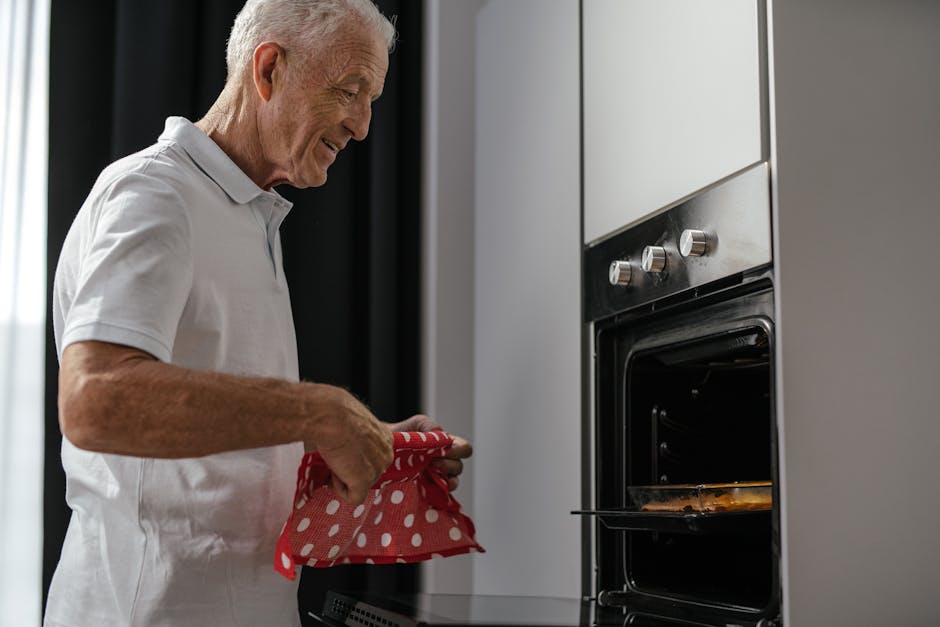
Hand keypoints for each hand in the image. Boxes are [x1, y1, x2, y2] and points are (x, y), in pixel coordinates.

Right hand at [307, 386, 393, 504]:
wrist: (329, 416)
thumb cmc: (334, 413)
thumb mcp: (350, 423)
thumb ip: (355, 438)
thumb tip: (342, 449)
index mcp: (385, 437)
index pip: (374, 457)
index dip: (356, 458)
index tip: (343, 451)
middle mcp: (386, 453)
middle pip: (369, 473)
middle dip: (350, 469)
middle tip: (335, 456)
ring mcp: (377, 469)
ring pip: (360, 485)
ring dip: (343, 477)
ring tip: (333, 458)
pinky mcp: (364, 482)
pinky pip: (354, 498)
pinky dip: (340, 490)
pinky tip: (333, 472)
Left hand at [390, 414, 472, 491]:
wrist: (384, 447)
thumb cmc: (402, 434)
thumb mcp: (415, 424)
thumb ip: (429, 425)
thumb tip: (441, 435)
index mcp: (446, 445)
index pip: (464, 449)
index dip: (459, 450)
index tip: (445, 449)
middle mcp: (445, 461)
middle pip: (459, 466)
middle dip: (448, 464)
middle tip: (432, 461)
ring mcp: (437, 475)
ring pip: (452, 481)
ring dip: (442, 476)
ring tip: (428, 471)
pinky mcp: (428, 487)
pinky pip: (440, 493)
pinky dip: (437, 489)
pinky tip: (427, 483)